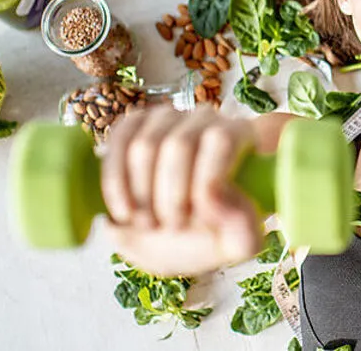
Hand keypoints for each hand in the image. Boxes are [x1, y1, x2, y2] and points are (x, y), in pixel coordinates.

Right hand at [101, 105, 262, 276]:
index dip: (206, 181)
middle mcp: (206, 118)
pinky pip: (118, 141)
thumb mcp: (237, 243)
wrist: (179, 233)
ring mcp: (168, 118)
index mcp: (241, 135)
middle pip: (178, 144)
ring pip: (144, 145)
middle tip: (172, 228)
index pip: (220, 140)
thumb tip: (221, 206)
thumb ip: (245, 235)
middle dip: (170, 196)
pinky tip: (124, 212)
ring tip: (150, 224)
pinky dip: (115, 182)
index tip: (202, 221)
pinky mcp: (135, 125)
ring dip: (141, 194)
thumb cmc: (214, 233)